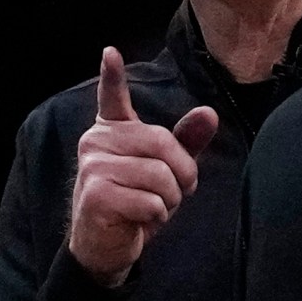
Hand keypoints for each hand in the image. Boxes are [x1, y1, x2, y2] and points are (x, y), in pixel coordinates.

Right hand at [66, 49, 218, 286]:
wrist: (106, 248)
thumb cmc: (136, 203)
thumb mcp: (166, 171)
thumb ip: (185, 143)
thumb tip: (208, 114)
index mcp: (111, 130)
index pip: (112, 98)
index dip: (112, 76)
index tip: (110, 52)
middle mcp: (95, 142)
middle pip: (161, 143)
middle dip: (181, 174)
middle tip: (174, 193)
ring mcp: (92, 168)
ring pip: (159, 176)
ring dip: (169, 200)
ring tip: (153, 207)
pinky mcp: (96, 196)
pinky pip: (150, 201)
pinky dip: (156, 216)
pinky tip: (140, 221)